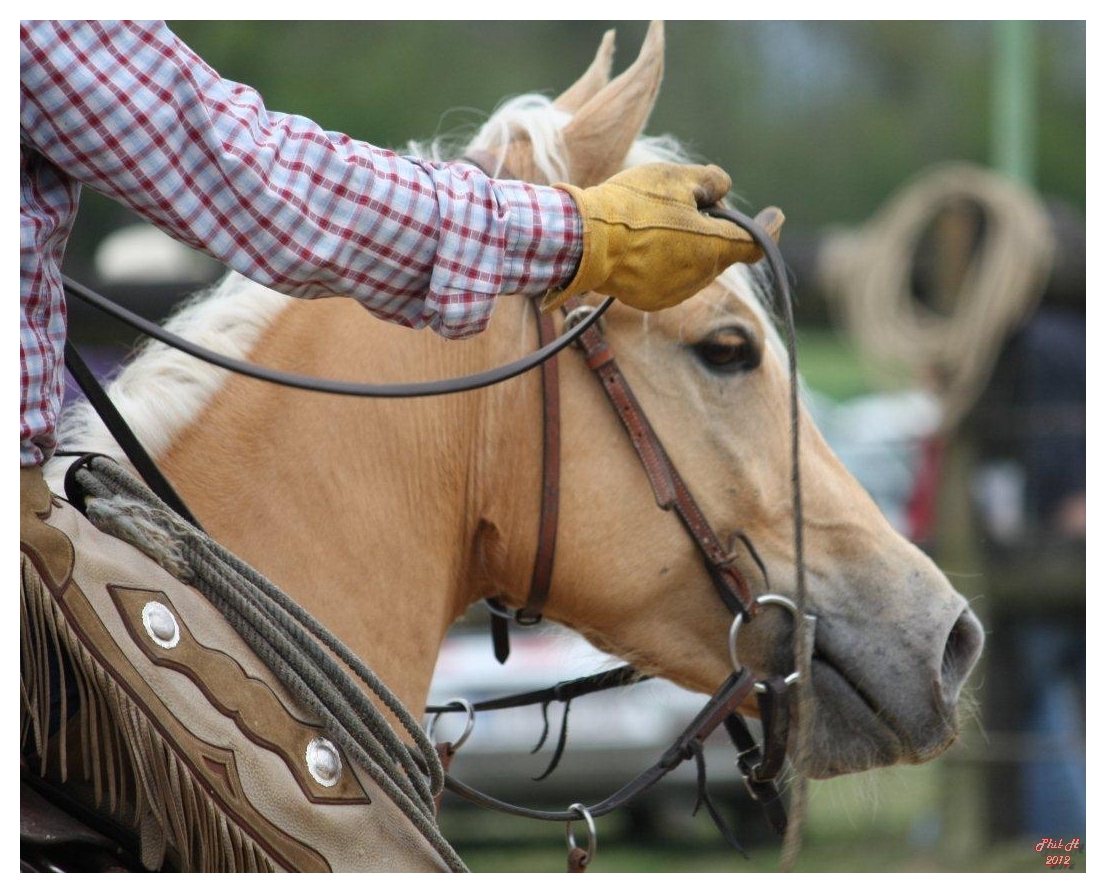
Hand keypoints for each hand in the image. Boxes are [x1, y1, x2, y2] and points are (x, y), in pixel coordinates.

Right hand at [544, 163, 783, 312]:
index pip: (757, 244)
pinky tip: (642, 243)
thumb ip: (712, 181)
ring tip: (655, 222)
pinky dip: (666, 260)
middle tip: (688, 202)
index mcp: (713, 248)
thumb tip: (722, 191)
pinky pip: (671, 278)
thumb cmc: (632, 206)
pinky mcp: (651, 299)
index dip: (769, 228)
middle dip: (715, 229)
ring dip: (689, 245)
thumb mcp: (677, 177)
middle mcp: (700, 277)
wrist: (583, 241)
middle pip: (722, 251)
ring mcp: (675, 292)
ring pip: (696, 265)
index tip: (775, 214)